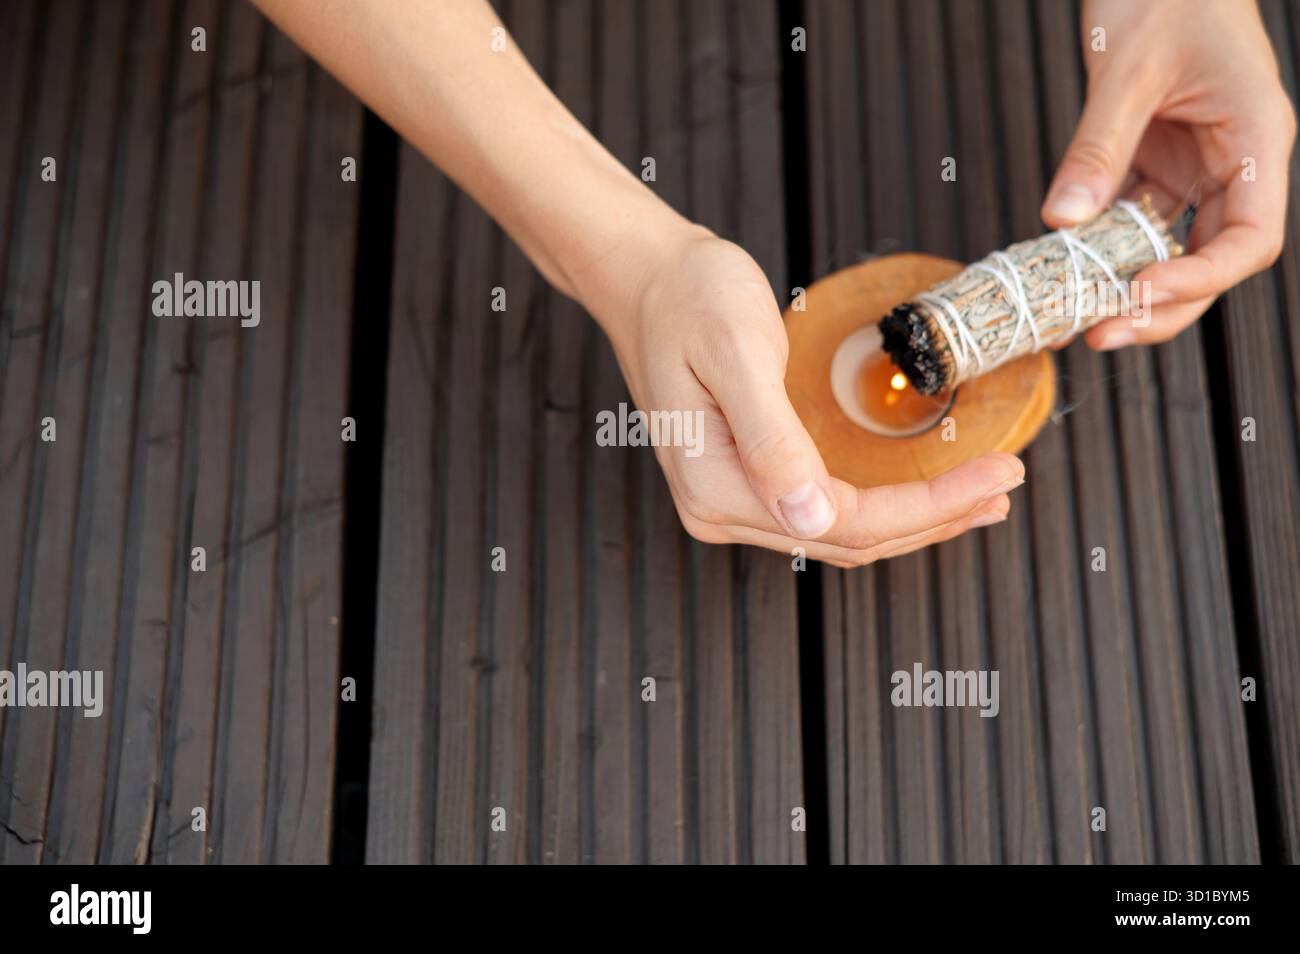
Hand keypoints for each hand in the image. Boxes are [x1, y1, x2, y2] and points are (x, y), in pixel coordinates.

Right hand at [595, 225, 1024, 566]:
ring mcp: (730, 498)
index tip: (995, 473)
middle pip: (848, 539)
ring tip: (982, 496)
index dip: (926, 506)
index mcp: (714, 485)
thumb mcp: (736, 353)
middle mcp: (718, 507)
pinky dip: (882, 504)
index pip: (842, 522)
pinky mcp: (746, 479)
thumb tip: (810, 517)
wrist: (648, 278)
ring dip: (915, 519)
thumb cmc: (689, 297)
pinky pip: (825, 510)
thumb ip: (770, 437)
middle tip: (1005, 483)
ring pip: (841, 533)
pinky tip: (922, 490)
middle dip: (934, 517)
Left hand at [1042, 0, 1295, 350]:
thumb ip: (1098, 147)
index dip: (1200, 280)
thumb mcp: (1126, 70)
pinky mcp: (1157, 164)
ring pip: (1172, 250)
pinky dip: (1101, 253)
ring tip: (1075, 320)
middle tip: (1099, 332)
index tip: (1139, 294)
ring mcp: (1195, 167)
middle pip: (1211, 262)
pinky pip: (1133, 223)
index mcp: (1254, 141)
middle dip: (1158, 306)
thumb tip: (1063, 220)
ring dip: (1126, 289)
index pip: (1249, 240)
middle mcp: (1232, 164)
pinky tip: (1065, 279)